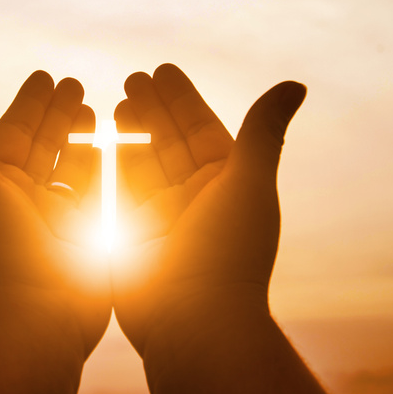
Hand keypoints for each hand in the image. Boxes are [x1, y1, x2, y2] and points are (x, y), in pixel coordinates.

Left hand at [0, 71, 109, 357]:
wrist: (34, 320)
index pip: (13, 134)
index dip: (29, 105)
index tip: (46, 76)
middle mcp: (25, 203)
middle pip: (44, 147)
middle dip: (59, 115)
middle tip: (76, 83)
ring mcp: (58, 223)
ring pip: (72, 170)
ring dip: (82, 139)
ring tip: (97, 108)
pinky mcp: (88, 241)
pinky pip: (99, 196)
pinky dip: (106, 171)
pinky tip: (117, 148)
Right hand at [112, 64, 305, 355]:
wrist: (194, 324)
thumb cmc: (228, 253)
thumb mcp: (249, 182)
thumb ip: (264, 130)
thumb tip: (297, 84)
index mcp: (228, 186)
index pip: (203, 131)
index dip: (182, 100)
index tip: (162, 70)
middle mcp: (195, 200)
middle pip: (170, 143)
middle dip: (153, 110)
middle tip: (133, 78)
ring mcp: (162, 220)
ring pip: (143, 164)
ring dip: (130, 133)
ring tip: (114, 102)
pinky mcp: (131, 239)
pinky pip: (117, 193)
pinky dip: (108, 166)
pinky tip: (95, 141)